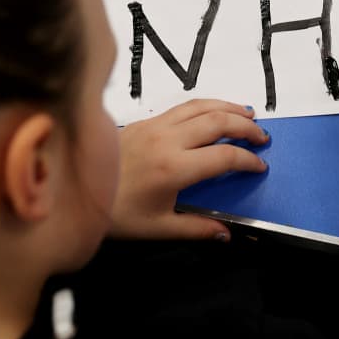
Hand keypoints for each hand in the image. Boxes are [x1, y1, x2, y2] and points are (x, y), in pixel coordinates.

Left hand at [109, 99, 268, 240]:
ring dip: (229, 108)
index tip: (259, 166)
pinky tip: (216, 110)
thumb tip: (227, 233)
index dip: (248, 160)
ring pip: (202, 106)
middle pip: (218, 122)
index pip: (224, 156)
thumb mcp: (158, 228)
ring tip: (248, 114)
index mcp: (173, 168)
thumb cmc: (116, 213)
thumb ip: (197, 229)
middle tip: (262, 137)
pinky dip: (207, 104)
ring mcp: (155, 126)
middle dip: (246, 127)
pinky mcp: (145, 121)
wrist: (76, 191)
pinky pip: (183, 106)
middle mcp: (167, 140)